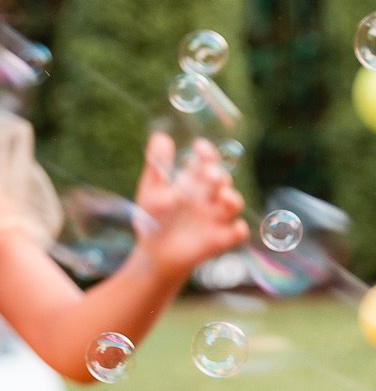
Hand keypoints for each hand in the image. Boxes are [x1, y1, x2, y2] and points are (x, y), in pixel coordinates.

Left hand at [133, 133, 248, 279]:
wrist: (154, 255)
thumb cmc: (154, 220)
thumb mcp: (152, 192)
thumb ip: (157, 166)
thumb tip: (161, 136)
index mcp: (192, 184)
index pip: (205, 163)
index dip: (207, 153)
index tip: (200, 146)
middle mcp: (208, 198)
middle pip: (220, 181)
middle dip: (218, 176)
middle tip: (210, 174)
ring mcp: (215, 219)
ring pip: (233, 203)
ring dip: (232, 198)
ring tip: (222, 196)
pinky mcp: (219, 240)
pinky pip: (237, 233)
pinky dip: (239, 230)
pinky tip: (235, 227)